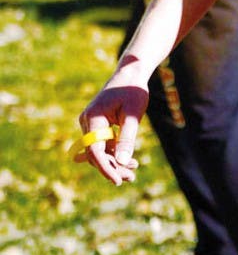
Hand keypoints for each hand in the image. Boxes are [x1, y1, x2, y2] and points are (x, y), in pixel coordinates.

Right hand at [77, 57, 148, 184]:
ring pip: (99, 151)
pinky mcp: (97, 126)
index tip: (117, 180)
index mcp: (93, 118)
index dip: (105, 167)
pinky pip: (103, 145)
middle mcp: (87, 122)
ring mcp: (90, 124)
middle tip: (130, 178)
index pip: (94, 150)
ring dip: (114, 163)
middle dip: (112, 167)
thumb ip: (127, 138)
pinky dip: (114, 153)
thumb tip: (123, 162)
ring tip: (132, 174)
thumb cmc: (133, 91)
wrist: (130, 75)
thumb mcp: (133, 114)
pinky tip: (129, 163)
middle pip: (96, 153)